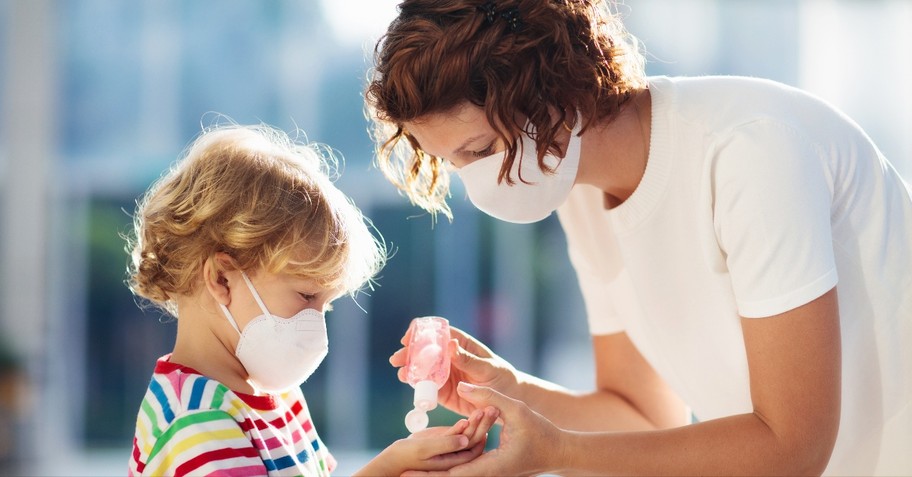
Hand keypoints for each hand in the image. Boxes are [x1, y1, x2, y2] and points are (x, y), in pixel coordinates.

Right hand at [355, 406, 499, 476]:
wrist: (394, 460)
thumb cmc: (406, 456)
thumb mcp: (424, 449)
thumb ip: (445, 444)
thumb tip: (465, 440)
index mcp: (455, 462)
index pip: (475, 445)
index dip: (482, 429)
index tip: (487, 412)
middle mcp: (457, 456)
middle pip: (476, 438)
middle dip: (485, 422)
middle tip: (493, 405)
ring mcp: (453, 448)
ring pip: (471, 433)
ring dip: (479, 419)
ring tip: (487, 403)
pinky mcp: (448, 440)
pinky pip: (461, 430)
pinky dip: (468, 420)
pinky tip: (474, 408)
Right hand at [390, 325, 519, 417]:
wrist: (507, 403)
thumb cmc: (501, 378)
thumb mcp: (488, 368)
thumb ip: (468, 360)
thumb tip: (450, 345)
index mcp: (461, 345)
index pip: (439, 333)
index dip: (421, 333)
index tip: (408, 337)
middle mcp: (450, 358)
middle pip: (425, 352)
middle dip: (409, 353)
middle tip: (397, 358)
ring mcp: (445, 375)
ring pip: (423, 369)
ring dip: (410, 370)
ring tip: (402, 373)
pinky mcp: (444, 393)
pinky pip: (428, 388)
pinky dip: (417, 386)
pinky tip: (409, 384)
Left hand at [404, 383, 563, 476]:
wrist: (559, 452)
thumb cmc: (542, 432)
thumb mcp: (517, 409)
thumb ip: (489, 397)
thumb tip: (465, 385)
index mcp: (493, 466)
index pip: (456, 473)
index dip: (431, 473)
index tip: (409, 471)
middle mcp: (488, 474)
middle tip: (401, 475)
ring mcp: (489, 474)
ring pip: (457, 476)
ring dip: (435, 474)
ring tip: (409, 472)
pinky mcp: (490, 469)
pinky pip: (465, 470)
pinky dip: (448, 467)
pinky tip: (433, 463)